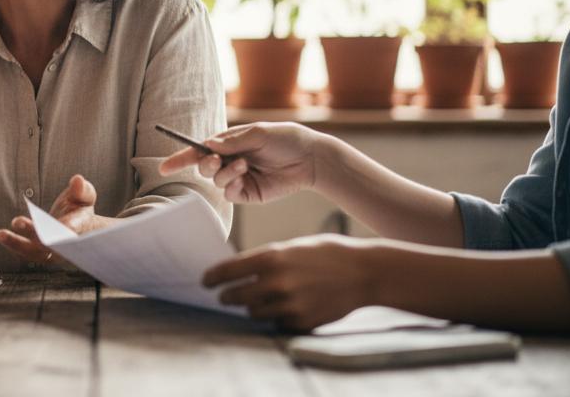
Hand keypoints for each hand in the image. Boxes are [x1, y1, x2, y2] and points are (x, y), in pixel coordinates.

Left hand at [0, 174, 100, 266]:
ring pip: (34, 252)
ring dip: (16, 244)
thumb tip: (77, 180)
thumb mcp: (85, 196)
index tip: (59, 225)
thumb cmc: (80, 210)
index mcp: (79, 230)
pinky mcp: (39, 254)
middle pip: (50, 245)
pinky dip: (13, 245)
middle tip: (19, 221)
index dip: (66, 228)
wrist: (81, 232)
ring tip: (0, 234)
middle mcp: (65, 246)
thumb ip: (82, 189)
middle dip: (35, 234)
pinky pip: (25, 253)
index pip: (73, 230)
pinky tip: (2, 236)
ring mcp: (51, 253)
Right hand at [159, 122, 329, 203]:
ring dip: (224, 172)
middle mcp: (230, 160)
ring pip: (215, 180)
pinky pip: (229, 193)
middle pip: (203, 167)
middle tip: (216, 160)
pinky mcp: (248, 193)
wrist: (310, 158)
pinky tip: (245, 176)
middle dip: (205, 164)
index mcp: (229, 143)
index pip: (199, 150)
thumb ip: (232, 142)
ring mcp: (238, 178)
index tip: (164, 167)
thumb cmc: (285, 139)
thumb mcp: (257, 133)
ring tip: (243, 165)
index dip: (180, 158)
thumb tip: (206, 145)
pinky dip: (231, 184)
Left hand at [203, 234, 381, 330]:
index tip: (205, 281)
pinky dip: (276, 316)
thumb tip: (238, 272)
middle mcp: (276, 283)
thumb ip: (265, 260)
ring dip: (253, 307)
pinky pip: (276, 322)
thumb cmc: (326, 254)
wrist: (364, 273)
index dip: (212, 278)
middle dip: (227, 296)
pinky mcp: (300, 322)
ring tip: (263, 298)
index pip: (227, 271)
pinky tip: (287, 305)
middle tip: (225, 296)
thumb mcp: (292, 247)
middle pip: (234, 297)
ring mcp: (288, 305)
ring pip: (253, 313)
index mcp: (271, 258)